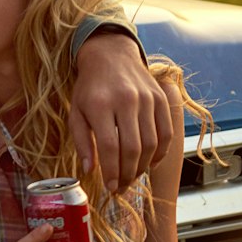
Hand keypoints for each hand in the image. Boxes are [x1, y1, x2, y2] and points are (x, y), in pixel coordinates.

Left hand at [70, 34, 171, 191]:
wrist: (110, 54)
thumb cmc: (90, 87)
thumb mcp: (76, 112)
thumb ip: (82, 142)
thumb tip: (90, 170)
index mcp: (100, 104)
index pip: (109, 147)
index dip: (111, 172)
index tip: (111, 187)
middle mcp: (126, 100)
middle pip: (132, 148)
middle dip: (128, 174)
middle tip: (122, 187)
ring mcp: (147, 98)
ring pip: (151, 143)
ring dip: (143, 166)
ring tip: (133, 176)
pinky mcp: (160, 98)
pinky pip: (166, 132)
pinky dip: (160, 152)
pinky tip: (150, 162)